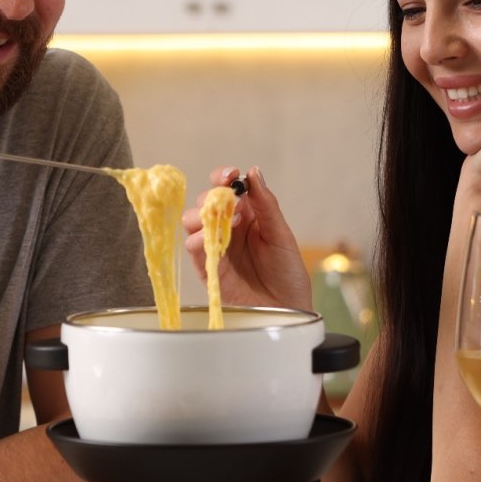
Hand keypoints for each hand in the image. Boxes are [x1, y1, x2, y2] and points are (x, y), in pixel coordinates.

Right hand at [182, 166, 311, 310]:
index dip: (223, 177)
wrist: (286, 309)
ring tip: (227, 223)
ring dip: (202, 215)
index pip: (227, 188)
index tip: (230, 174)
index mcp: (247, 214)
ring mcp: (216, 246)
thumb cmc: (288, 273)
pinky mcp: (207, 267)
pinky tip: (212, 238)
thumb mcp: (281, 235)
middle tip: (230, 204)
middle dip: (212, 196)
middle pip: (205, 201)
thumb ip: (266, 205)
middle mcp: (228, 227)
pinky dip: (197, 238)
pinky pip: (193, 247)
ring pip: (192, 220)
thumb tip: (254, 172)